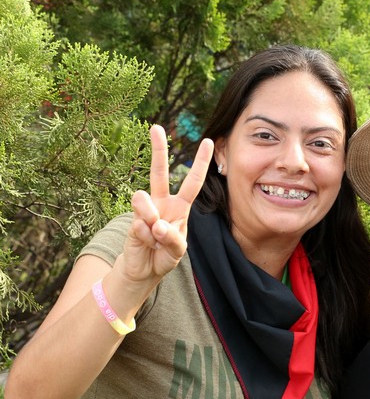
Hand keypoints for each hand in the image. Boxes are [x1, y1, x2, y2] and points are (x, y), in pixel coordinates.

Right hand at [122, 125, 212, 283]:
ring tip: (155, 237)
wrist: (144, 270)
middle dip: (158, 150)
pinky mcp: (132, 222)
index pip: (192, 182)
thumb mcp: (177, 249)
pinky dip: (146, 239)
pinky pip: (140, 226)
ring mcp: (145, 211)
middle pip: (158, 173)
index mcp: (179, 207)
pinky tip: (145, 244)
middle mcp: (161, 204)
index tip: (208, 141)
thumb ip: (172, 238)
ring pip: (144, 203)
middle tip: (156, 127)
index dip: (201, 163)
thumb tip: (156, 224)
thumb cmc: (165, 255)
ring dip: (153, 223)